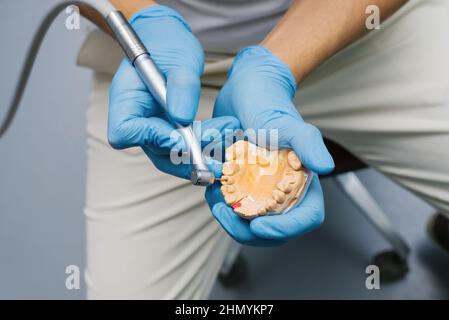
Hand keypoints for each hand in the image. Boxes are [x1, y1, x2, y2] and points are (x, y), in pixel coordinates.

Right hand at [108, 5, 215, 178]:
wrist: (168, 40)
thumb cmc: (167, 42)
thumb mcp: (179, 57)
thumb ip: (181, 86)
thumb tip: (182, 118)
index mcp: (127, 98)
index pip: (125, 131)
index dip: (151, 137)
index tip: (180, 134)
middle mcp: (137, 118)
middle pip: (154, 149)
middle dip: (188, 153)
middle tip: (220, 146)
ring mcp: (152, 126)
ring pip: (171, 155)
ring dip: (200, 155)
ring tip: (228, 143)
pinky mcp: (168, 130)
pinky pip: (183, 148)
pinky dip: (203, 148)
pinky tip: (223, 141)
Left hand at [207, 46, 334, 245]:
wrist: (243, 90)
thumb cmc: (268, 102)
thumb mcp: (286, 121)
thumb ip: (307, 143)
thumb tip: (325, 166)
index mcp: (301, 180)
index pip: (305, 217)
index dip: (285, 229)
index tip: (259, 225)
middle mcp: (283, 189)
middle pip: (274, 228)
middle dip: (248, 229)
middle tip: (226, 212)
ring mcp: (261, 189)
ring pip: (250, 222)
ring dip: (231, 219)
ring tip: (216, 199)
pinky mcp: (242, 186)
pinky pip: (233, 207)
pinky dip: (222, 205)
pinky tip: (211, 190)